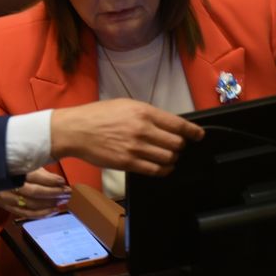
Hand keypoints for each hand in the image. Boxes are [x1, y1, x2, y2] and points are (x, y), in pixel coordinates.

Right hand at [0, 168, 70, 218]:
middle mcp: (9, 186)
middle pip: (34, 192)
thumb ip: (36, 168)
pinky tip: (52, 211)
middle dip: (53, 193)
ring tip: (62, 202)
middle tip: (67, 193)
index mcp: (13, 170)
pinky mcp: (7, 208)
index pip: (34, 176)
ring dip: (49, 205)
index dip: (50, 180)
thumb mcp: (20, 163)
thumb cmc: (8, 167)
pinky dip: (40, 214)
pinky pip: (26, 213)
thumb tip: (56, 178)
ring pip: (31, 205)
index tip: (63, 181)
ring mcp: (7, 198)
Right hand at [50, 98, 204, 175]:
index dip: (193, 132)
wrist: (76, 130)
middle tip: (178, 146)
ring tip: (169, 157)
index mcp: (143, 112)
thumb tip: (167, 123)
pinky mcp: (128, 163)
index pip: (178, 124)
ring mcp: (136, 148)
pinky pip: (154, 170)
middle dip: (180, 146)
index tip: (199, 135)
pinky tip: (163, 168)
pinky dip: (163, 170)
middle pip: (176, 143)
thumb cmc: (98, 115)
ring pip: (168, 158)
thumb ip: (147, 114)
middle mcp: (143, 129)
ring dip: (172, 159)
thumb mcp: (126, 104)